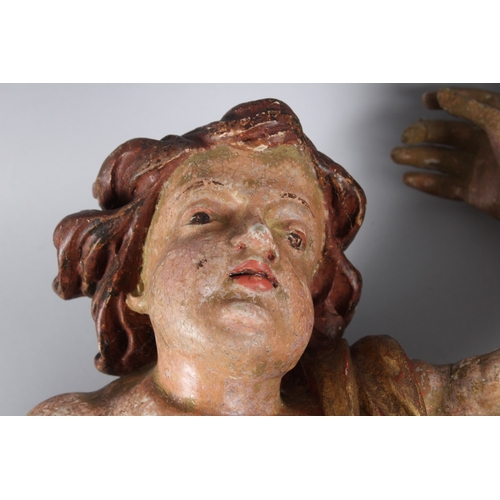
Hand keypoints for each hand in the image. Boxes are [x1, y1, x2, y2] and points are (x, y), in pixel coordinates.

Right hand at [391, 88, 499, 219]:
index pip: (471, 105)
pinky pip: (446, 186)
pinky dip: (427, 183)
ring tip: (398, 156)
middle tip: (407, 135)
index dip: (449, 100)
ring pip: (442, 160)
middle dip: (425, 133)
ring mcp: (481, 168)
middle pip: (449, 134)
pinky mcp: (475, 192)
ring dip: (418, 157)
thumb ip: (473, 108)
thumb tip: (448, 95)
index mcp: (498, 123)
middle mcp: (488, 144)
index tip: (428, 99)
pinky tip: (411, 178)